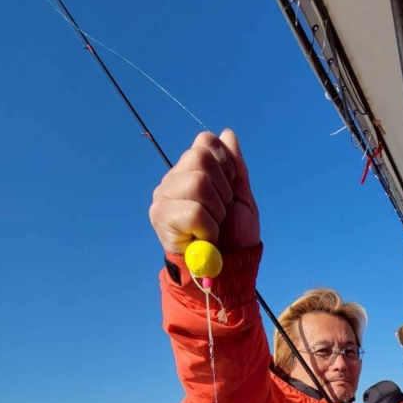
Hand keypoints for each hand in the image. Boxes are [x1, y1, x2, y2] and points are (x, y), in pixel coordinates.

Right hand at [149, 129, 259, 254]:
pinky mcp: (161, 217)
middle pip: (200, 158)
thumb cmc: (235, 235)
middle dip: (222, 189)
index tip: (229, 190)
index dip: (225, 164)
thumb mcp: (241, 197)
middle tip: (221, 212)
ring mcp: (163, 197)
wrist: (229, 268)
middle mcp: (173, 179)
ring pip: (197, 182)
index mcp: (191, 169)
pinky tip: (205, 238)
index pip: (205, 142)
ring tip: (214, 226)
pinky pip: (193, 211)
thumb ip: (235, 166)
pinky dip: (209, 228)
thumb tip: (227, 133)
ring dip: (216, 210)